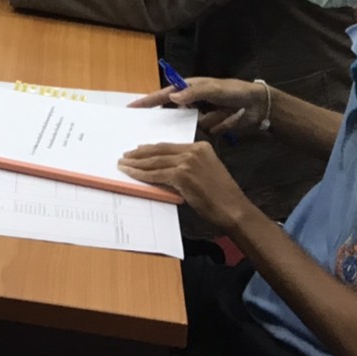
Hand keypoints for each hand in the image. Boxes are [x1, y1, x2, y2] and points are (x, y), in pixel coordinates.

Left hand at [118, 141, 252, 232]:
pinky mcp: (181, 175)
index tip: (138, 150)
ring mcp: (187, 162)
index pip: (169, 146)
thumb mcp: (205, 172)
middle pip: (159, 151)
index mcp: (200, 147)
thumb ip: (188, 166)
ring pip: (154, 162)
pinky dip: (141, 175)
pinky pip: (156, 174)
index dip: (151, 148)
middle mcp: (193, 150)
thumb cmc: (221, 196)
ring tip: (123, 164)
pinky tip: (131, 174)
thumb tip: (163, 168)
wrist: (233, 208)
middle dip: (139, 154)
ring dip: (136, 164)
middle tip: (125, 156)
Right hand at [130, 77, 269, 136]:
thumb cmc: (235, 91)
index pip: (164, 95)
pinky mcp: (210, 126)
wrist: (259, 105)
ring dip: (182, 127)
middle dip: (160, 118)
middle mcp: (192, 101)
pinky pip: (197, 131)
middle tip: (142, 128)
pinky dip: (198, 133)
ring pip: (183, 123)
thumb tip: (172, 98)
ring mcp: (200, 114)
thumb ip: (194, 93)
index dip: (147, 101)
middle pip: (170, 111)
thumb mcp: (214, 89)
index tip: (132, 107)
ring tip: (169, 136)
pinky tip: (197, 137)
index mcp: (189, 88)